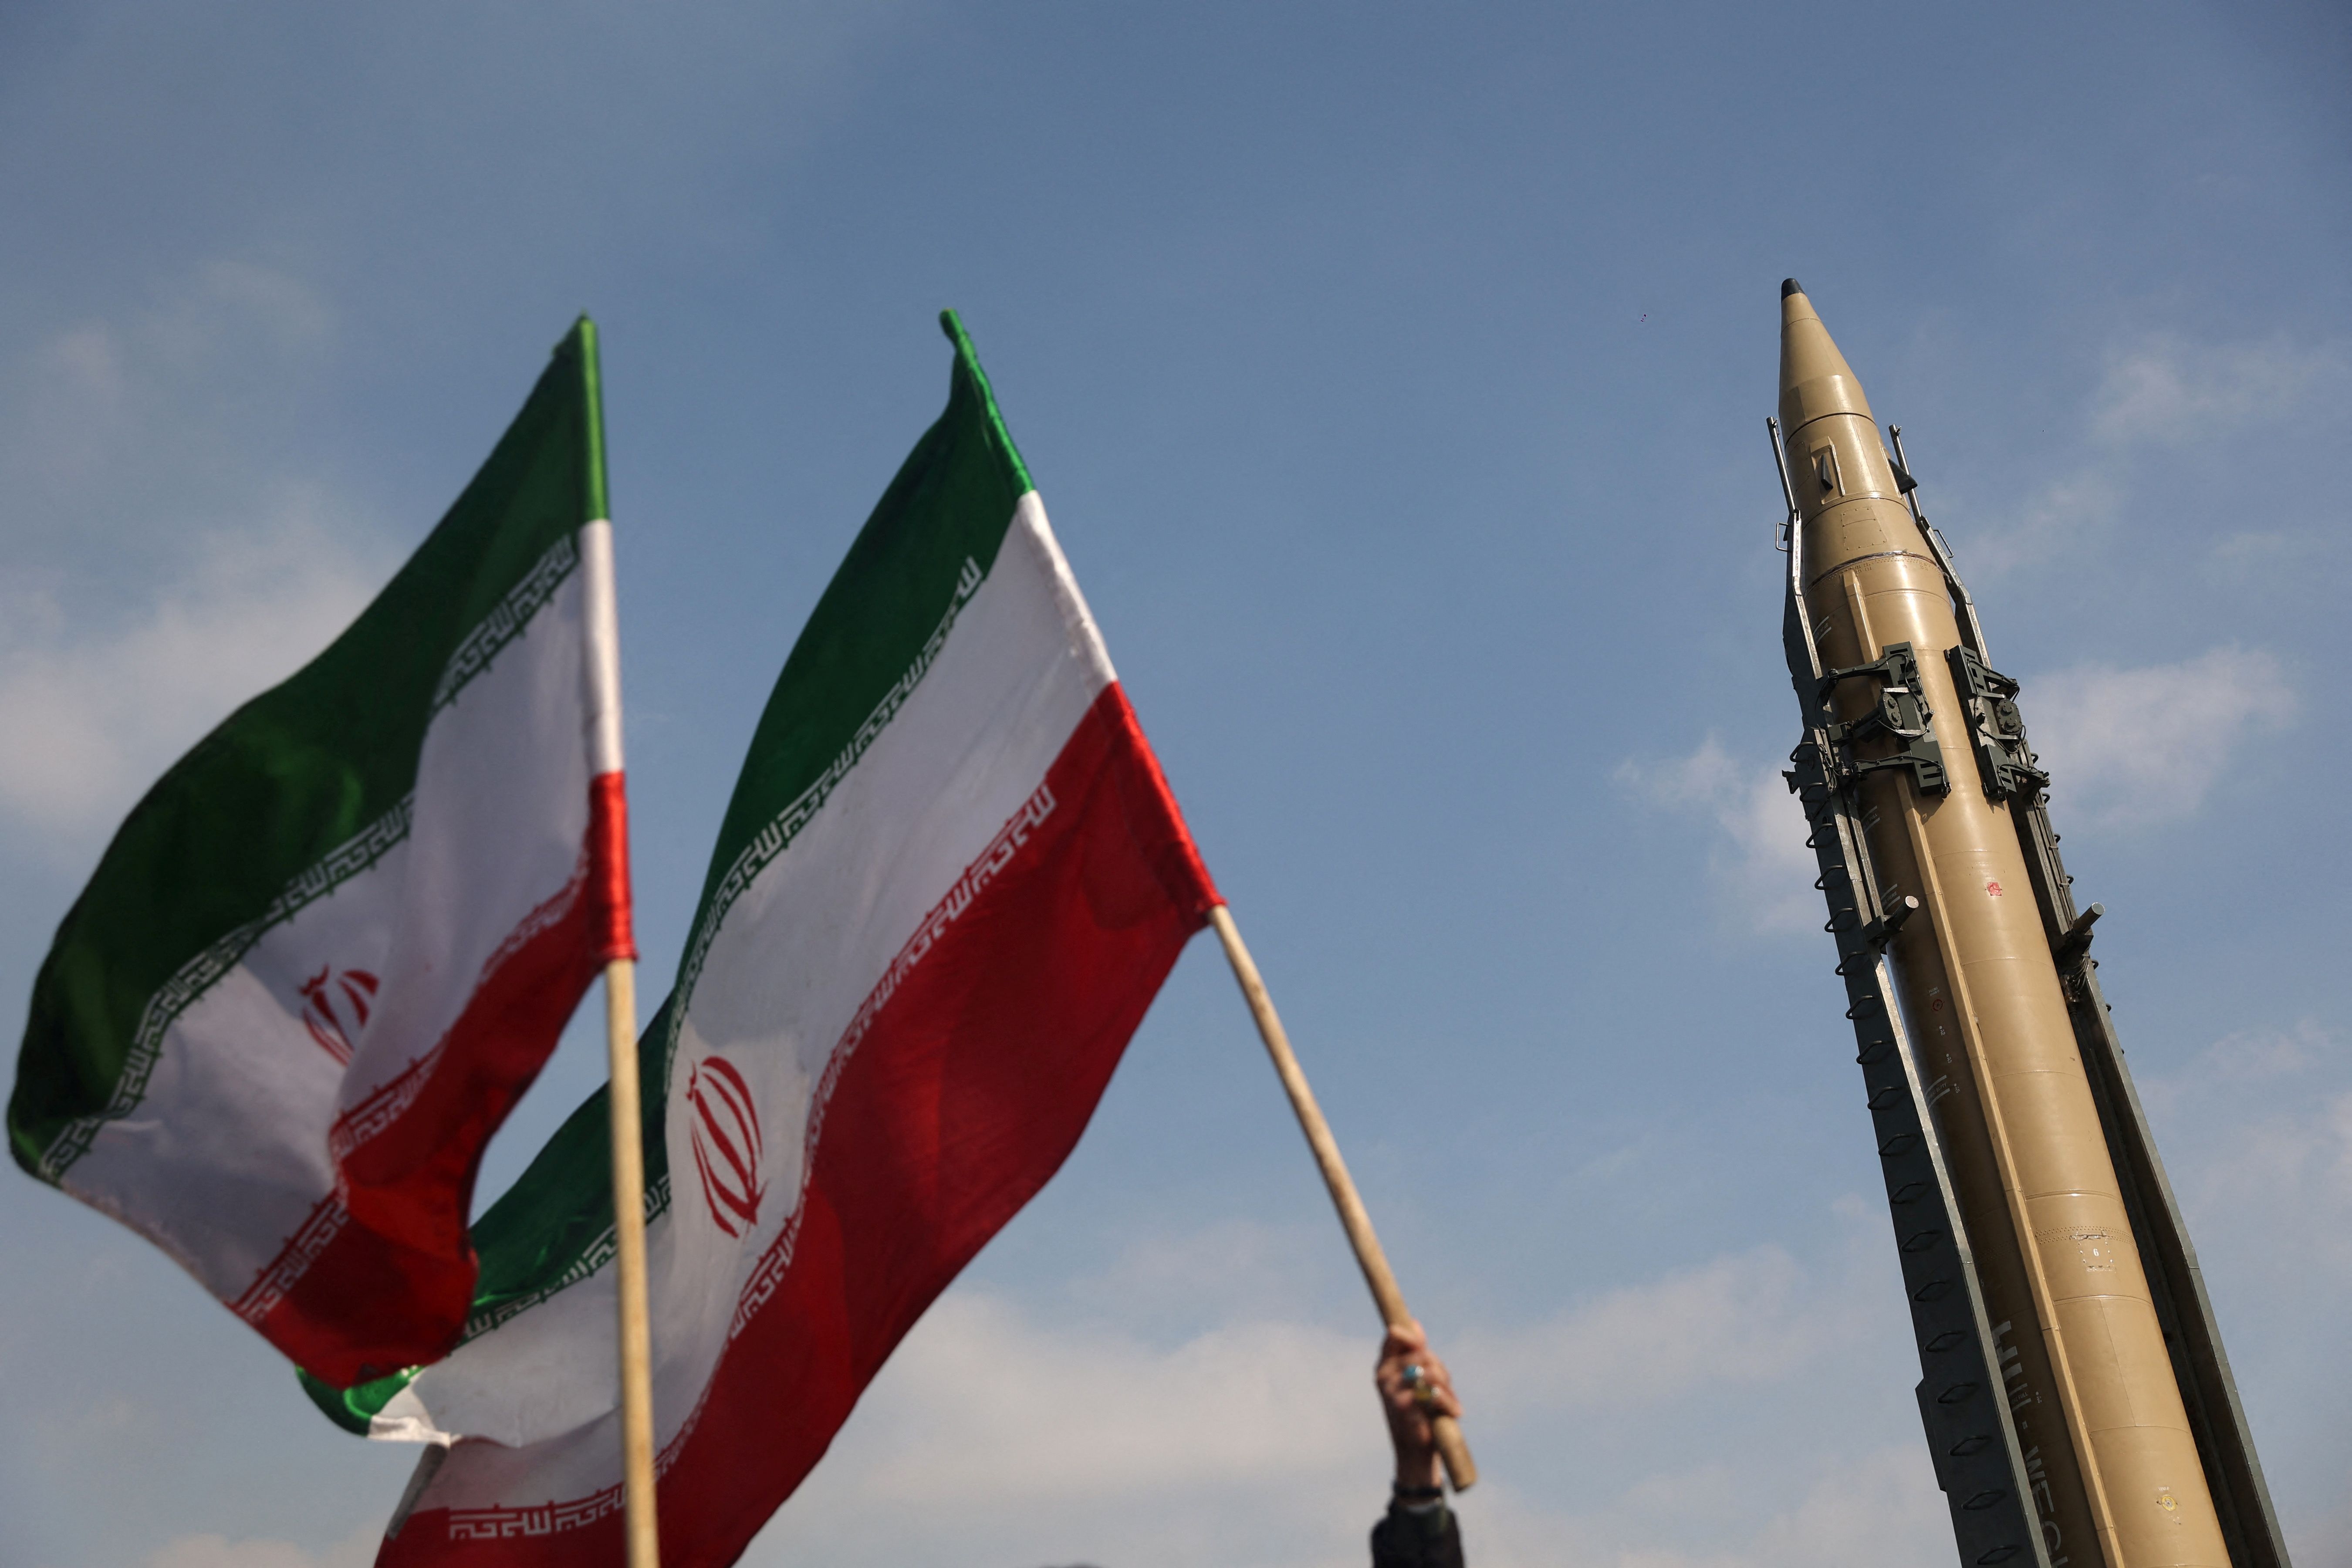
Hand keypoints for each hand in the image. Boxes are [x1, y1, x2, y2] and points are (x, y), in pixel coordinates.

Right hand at [1374, 1319, 1461, 1491]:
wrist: (1415, 1452)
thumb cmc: (1418, 1413)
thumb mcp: (1417, 1380)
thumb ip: (1416, 1354)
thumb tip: (1416, 1324)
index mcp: (1383, 1367)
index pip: (1394, 1336)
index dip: (1412, 1336)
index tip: (1423, 1345)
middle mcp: (1384, 1377)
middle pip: (1421, 1354)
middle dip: (1440, 1370)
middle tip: (1446, 1387)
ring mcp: (1392, 1391)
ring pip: (1430, 1371)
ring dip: (1446, 1388)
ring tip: (1452, 1404)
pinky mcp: (1404, 1407)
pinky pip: (1434, 1393)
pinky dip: (1449, 1403)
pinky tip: (1455, 1412)